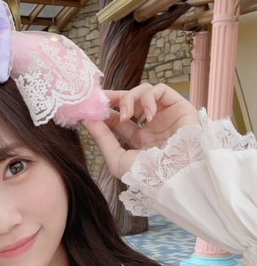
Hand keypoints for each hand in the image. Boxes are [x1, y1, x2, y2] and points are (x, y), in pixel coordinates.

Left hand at [83, 82, 199, 178]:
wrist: (175, 175)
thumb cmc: (148, 174)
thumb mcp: (118, 159)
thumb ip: (102, 139)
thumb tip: (87, 119)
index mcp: (140, 140)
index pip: (119, 119)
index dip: (105, 111)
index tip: (91, 108)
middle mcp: (153, 126)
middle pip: (130, 101)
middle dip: (114, 97)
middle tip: (102, 98)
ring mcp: (166, 115)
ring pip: (143, 91)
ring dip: (130, 98)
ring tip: (126, 115)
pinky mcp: (179, 106)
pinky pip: (160, 90)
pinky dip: (149, 98)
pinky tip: (148, 116)